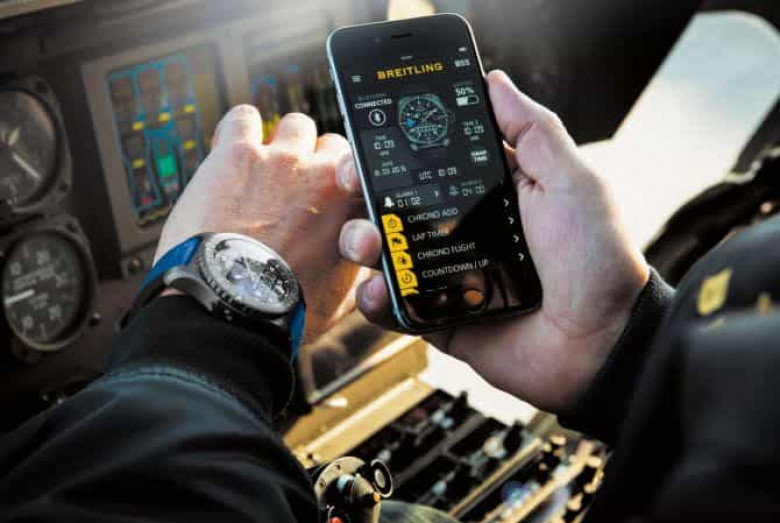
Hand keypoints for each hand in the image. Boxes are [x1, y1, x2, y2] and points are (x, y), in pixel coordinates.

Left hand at [156, 105, 363, 341]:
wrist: (233, 306)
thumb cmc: (285, 307)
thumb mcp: (340, 299)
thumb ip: (352, 271)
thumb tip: (360, 273)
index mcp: (353, 206)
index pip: (360, 173)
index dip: (344, 182)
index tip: (333, 190)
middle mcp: (324, 175)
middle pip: (331, 144)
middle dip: (315, 159)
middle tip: (295, 184)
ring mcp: (281, 160)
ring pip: (295, 124)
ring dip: (283, 141)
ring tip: (264, 165)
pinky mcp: (237, 154)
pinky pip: (245, 118)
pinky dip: (241, 128)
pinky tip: (234, 148)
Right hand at [338, 71, 648, 411]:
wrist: (602, 344)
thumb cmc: (597, 261)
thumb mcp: (571, 182)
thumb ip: (533, 131)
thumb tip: (495, 83)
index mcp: (491, 193)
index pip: (431, 162)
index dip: (396, 148)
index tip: (370, 137)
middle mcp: (465, 230)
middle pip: (398, 204)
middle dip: (366, 191)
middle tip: (355, 186)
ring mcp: (449, 275)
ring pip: (387, 252)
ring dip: (362, 242)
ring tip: (368, 244)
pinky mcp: (441, 317)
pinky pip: (395, 308)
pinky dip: (375, 301)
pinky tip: (377, 291)